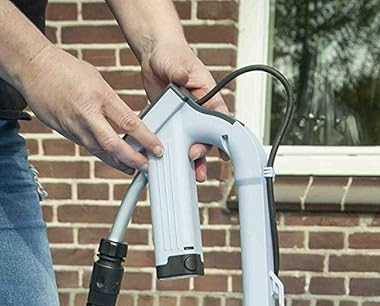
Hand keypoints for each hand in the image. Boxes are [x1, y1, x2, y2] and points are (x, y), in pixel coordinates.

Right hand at [19, 45, 163, 173]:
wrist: (33, 69)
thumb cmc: (65, 69)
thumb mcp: (96, 79)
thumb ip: (111, 101)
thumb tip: (126, 120)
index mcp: (99, 96)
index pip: (128, 123)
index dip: (146, 139)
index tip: (158, 148)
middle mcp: (87, 115)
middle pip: (114, 145)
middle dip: (133, 159)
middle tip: (147, 166)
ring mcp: (74, 126)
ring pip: (100, 152)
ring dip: (118, 163)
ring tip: (132, 169)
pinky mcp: (65, 133)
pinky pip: (87, 147)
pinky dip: (102, 155)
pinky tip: (111, 159)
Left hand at [139, 37, 227, 181]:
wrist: (155, 55)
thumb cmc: (172, 54)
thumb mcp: (176, 62)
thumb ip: (179, 71)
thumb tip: (181, 77)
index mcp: (207, 95)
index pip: (219, 118)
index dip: (224, 137)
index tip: (224, 152)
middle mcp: (198, 108)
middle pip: (206, 136)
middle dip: (203, 152)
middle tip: (195, 161)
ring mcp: (185, 117)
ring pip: (192, 142)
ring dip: (194, 160)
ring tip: (194, 176)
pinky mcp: (171, 120)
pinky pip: (175, 139)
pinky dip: (174, 152)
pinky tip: (171, 164)